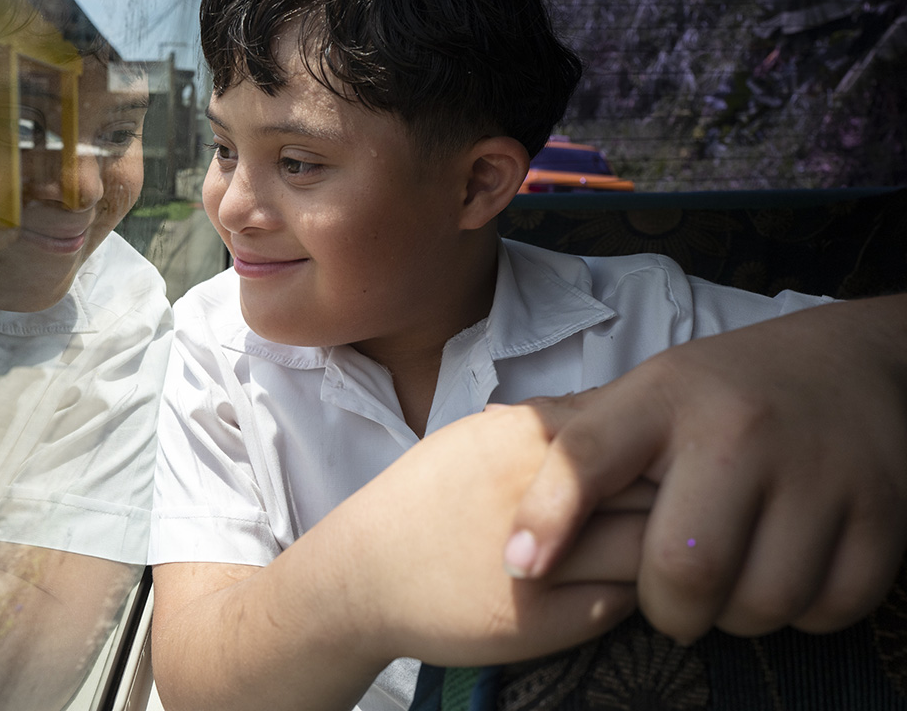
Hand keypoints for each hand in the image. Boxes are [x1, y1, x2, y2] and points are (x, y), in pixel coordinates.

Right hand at [331, 403, 650, 666]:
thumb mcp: (478, 439)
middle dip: (669, 500)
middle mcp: (543, 497)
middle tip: (668, 510)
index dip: (656, 454)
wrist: (364, 574)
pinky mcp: (545, 622)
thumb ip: (547, 425)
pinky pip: (623, 603)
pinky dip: (628, 593)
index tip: (655, 467)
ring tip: (641, 550)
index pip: (636, 437)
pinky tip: (605, 583)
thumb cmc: (425, 500)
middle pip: (654, 491)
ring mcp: (546, 563)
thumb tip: (620, 412)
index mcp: (527, 441)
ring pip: (648, 553)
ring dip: (656, 552)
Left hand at [502, 296, 906, 643]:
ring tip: (727, 584)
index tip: (520, 566)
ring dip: (735, 616)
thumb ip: (583, 429)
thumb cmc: (724, 389)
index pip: (587, 457)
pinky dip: (803, 613)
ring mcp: (818, 471)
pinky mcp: (881, 511)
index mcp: (664, 398)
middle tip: (670, 599)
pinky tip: (785, 575)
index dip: (545, 517)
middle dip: (667, 608)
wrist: (850, 361)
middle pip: (683, 568)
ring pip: (759, 603)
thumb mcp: (650, 390)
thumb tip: (489, 425)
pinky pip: (830, 607)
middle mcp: (738, 431)